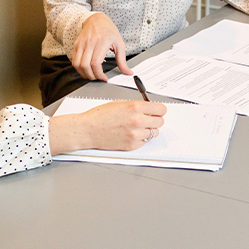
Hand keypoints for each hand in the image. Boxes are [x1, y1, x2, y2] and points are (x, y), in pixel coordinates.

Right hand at [49, 100, 166, 154]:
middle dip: (155, 119)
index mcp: (135, 107)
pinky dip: (141, 138)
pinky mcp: (132, 145)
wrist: (88, 129)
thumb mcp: (120, 103)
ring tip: (137, 127)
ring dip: (148, 130)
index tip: (158, 111)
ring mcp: (135, 134)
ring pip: (154, 133)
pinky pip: (145, 141)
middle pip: (160, 121)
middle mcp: (138, 121)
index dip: (159, 110)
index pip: (161, 109)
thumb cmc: (100, 116)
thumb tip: (149, 109)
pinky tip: (130, 134)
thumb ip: (136, 106)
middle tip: (147, 119)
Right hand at [72, 13, 132, 80]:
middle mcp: (89, 43)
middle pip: (85, 66)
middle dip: (91, 76)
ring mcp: (81, 44)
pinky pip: (74, 61)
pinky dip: (79, 68)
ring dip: (84, 74)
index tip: (104, 78)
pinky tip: (86, 69)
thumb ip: (122, 60)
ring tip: (92, 75)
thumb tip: (128, 72)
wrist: (96, 19)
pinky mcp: (76, 45)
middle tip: (98, 78)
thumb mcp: (119, 44)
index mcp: (101, 42)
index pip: (95, 63)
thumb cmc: (108, 31)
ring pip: (77, 65)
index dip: (99, 74)